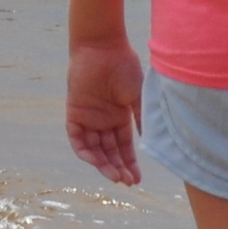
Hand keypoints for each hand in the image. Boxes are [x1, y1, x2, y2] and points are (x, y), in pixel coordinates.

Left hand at [64, 32, 144, 186]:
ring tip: (115, 176)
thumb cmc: (124, 67)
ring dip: (103, 164)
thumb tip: (152, 142)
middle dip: (118, 168)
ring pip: (95, 148)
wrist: (103, 47)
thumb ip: (142, 119)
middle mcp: (104, 120)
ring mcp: (89, 117)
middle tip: (127, 182)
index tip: (137, 179)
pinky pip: (77, 138)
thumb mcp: (137, 96)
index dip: (130, 163)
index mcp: (120, 116)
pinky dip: (85, 151)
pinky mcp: (75, 113)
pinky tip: (96, 161)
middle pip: (110, 151)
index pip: (124, 146)